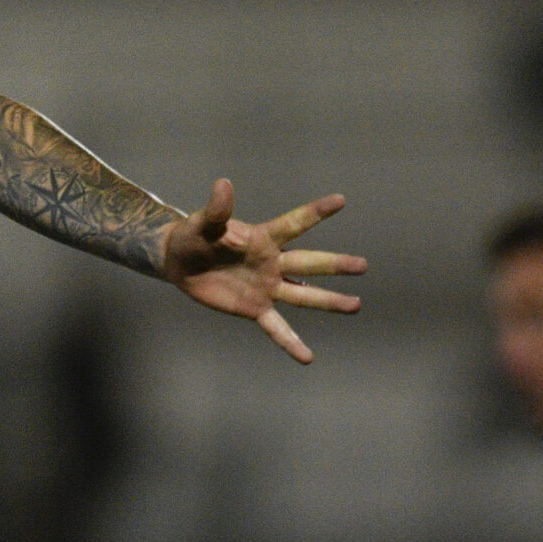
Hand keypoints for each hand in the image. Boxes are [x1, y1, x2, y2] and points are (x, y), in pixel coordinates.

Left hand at [159, 181, 364, 363]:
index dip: (315, 212)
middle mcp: (272, 262)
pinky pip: (276, 328)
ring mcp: (267, 287)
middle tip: (363, 265)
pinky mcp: (255, 308)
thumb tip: (223, 184)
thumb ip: (217, 210)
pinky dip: (291, 343)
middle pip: (308, 263)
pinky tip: (307, 358)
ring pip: (303, 295)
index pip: (293, 223)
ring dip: (329, 301)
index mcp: (262, 238)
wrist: (179, 263)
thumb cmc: (194, 237)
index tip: (340, 201)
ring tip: (356, 305)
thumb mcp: (203, 223)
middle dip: (335, 264)